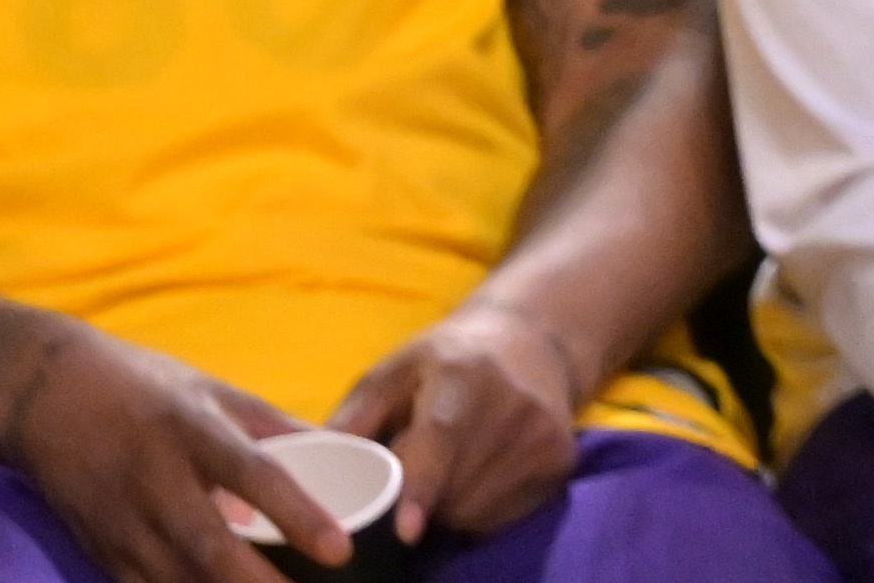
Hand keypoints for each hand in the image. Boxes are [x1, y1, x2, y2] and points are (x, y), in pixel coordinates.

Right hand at [0, 322, 352, 581]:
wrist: (43, 395)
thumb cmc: (143, 387)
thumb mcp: (212, 390)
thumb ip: (275, 426)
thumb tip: (345, 450)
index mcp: (193, 430)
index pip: (255, 477)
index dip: (299, 515)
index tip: (339, 549)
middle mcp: (156, 481)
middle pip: (212, 548)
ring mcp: (123, 523)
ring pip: (177, 582)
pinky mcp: (101, 552)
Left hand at [338, 296, 588, 537]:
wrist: (532, 342)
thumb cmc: (443, 363)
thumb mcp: (393, 372)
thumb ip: (352, 420)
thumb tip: (312, 472)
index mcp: (462, 374)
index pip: (441, 438)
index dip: (422, 488)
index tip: (407, 531)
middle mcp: (513, 404)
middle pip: (453, 489)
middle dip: (421, 498)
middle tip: (415, 467)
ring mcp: (544, 434)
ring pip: (475, 511)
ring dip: (448, 508)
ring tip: (449, 468)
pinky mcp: (562, 460)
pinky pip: (502, 516)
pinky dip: (479, 508)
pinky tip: (479, 473)